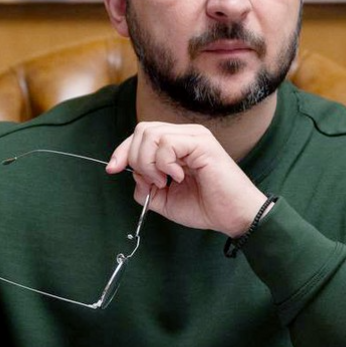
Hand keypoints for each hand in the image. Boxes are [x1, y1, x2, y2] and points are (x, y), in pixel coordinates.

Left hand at [106, 122, 266, 236]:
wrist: (233, 216)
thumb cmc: (206, 207)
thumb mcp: (164, 200)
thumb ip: (144, 186)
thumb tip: (130, 174)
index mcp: (177, 144)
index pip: (141, 135)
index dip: (122, 151)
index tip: (112, 169)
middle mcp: (185, 135)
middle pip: (142, 130)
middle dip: (136, 159)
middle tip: (154, 182)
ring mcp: (194, 136)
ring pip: (151, 134)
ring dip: (150, 163)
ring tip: (166, 181)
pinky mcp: (202, 143)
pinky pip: (167, 143)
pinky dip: (165, 163)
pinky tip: (179, 176)